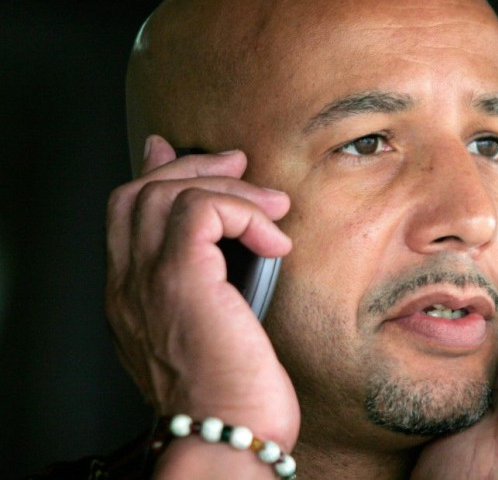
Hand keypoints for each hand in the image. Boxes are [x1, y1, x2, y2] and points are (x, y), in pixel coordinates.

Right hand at [105, 136, 298, 452]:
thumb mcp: (214, 325)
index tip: (202, 160)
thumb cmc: (233, 390)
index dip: (161, 173)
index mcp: (131, 295)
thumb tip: (232, 241)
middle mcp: (128, 285)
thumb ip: (211, 280)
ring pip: (166, 192)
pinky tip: (274, 239)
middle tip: (242, 167)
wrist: (230, 434)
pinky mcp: (181, 281)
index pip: (127, 212)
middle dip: (194, 168)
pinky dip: (243, 211)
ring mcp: (147, 281)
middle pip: (139, 192)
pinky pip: (200, 211)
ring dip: (228, 188)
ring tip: (272, 206)